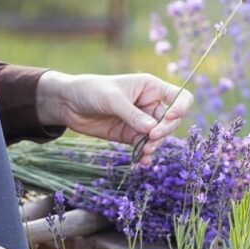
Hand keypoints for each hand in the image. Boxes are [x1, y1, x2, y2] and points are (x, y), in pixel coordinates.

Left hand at [36, 72, 194, 164]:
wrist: (68, 104)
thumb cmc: (91, 90)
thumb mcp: (112, 99)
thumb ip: (132, 115)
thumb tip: (152, 130)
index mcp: (151, 87)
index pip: (179, 97)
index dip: (181, 108)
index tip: (170, 117)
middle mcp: (150, 104)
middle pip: (171, 121)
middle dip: (165, 130)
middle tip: (152, 138)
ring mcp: (141, 121)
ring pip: (159, 136)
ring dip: (155, 145)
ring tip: (145, 151)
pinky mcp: (131, 135)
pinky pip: (145, 146)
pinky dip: (146, 154)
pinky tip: (143, 161)